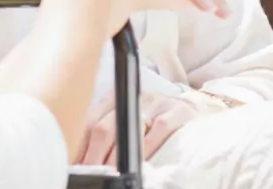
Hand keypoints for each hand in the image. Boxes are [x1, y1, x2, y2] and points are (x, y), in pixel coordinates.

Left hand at [78, 91, 227, 164]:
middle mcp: (132, 99)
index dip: (79, 145)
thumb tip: (85, 160)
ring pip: (127, 128)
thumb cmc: (157, 120)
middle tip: (88, 174)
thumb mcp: (130, 120)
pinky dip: (146, 149)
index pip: (88, 121)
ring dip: (114, 156)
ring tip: (108, 174)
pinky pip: (158, 130)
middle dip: (92, 155)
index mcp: (115, 99)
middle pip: (103, 126)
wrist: (199, 109)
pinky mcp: (176, 113)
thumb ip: (109, 135)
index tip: (73, 165)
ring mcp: (154, 105)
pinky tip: (139, 165)